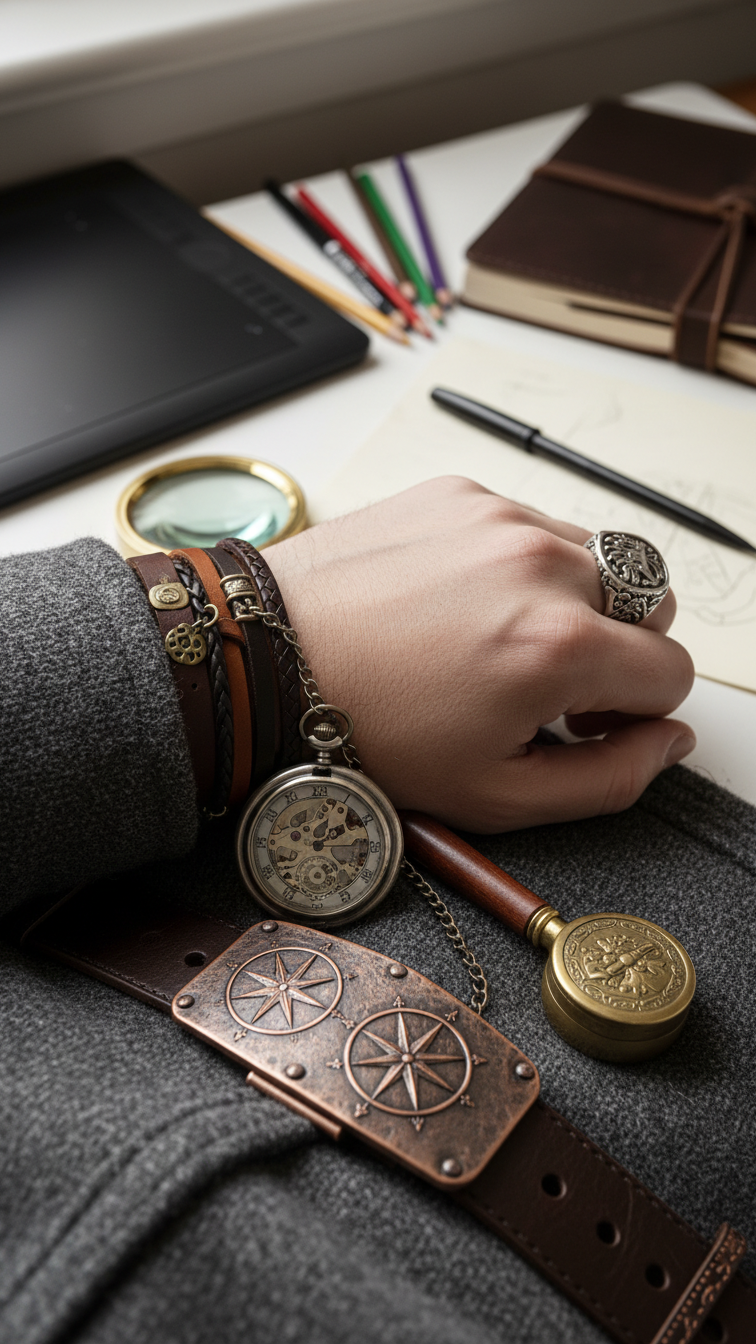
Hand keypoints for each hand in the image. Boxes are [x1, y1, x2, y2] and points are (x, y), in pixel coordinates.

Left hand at [265, 478, 694, 830]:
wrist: (267, 658)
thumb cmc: (365, 731)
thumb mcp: (494, 794)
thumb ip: (608, 778)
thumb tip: (670, 742)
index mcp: (559, 645)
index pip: (673, 670)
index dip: (637, 711)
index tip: (584, 722)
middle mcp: (542, 565)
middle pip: (649, 602)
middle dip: (618, 648)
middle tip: (547, 684)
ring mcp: (501, 518)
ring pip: (594, 558)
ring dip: (572, 601)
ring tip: (497, 640)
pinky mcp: (460, 492)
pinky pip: (531, 525)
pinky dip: (518, 564)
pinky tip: (458, 603)